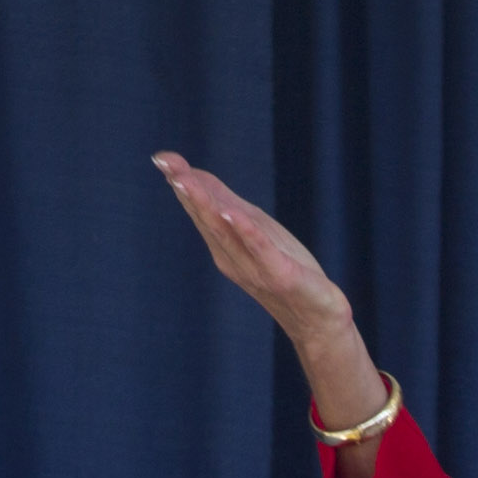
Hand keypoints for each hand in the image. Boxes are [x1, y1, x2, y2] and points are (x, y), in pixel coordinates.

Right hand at [154, 153, 375, 398]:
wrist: (317, 320)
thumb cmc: (285, 272)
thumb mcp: (254, 230)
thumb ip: (227, 206)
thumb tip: (195, 176)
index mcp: (224, 246)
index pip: (200, 209)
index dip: (182, 181)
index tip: (161, 158)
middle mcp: (232, 258)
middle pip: (205, 217)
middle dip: (185, 189)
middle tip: (164, 163)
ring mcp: (254, 268)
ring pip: (224, 232)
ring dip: (205, 205)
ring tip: (186, 181)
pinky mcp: (280, 276)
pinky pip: (260, 250)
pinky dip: (244, 231)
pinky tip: (231, 213)